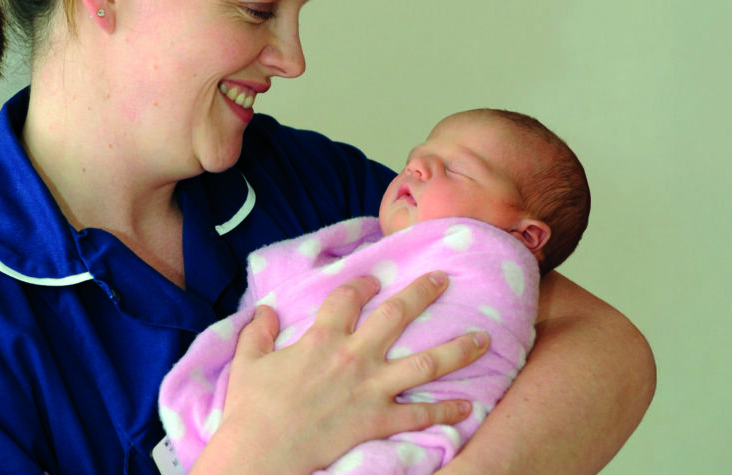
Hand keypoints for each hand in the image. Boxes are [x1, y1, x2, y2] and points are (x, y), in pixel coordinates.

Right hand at [193, 271, 489, 473]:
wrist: (262, 453)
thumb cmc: (251, 410)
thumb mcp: (248, 363)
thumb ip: (257, 332)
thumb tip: (265, 310)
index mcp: (322, 338)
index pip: (348, 297)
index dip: (363, 284)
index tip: (375, 279)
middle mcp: (354, 357)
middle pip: (396, 315)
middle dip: (423, 293)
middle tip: (443, 279)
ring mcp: (370, 390)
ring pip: (424, 363)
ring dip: (457, 349)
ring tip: (483, 338)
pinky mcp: (377, 422)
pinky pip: (420, 416)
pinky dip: (446, 412)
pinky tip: (468, 406)